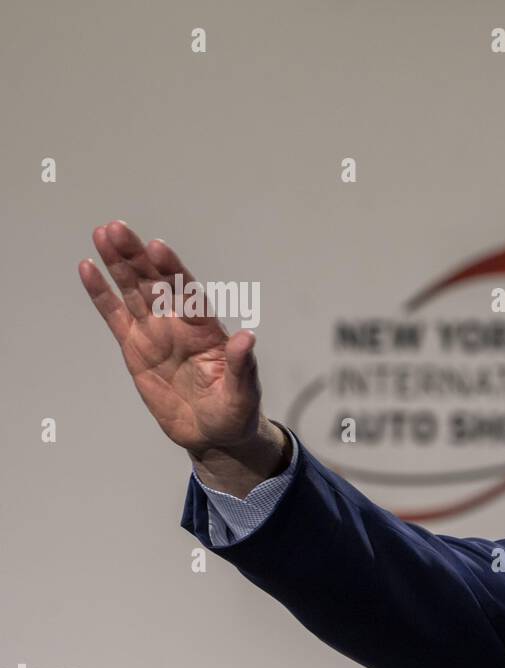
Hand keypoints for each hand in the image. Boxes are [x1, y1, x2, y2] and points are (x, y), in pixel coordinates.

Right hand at [80, 221, 287, 494]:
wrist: (213, 433)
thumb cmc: (235, 410)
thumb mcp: (243, 392)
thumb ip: (241, 365)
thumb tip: (247, 338)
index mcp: (207, 330)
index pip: (189, 293)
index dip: (174, 271)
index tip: (158, 248)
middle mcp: (179, 323)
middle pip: (156, 283)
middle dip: (137, 256)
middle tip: (118, 228)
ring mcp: (155, 332)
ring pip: (133, 291)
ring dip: (118, 263)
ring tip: (102, 234)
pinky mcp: (135, 347)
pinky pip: (114, 316)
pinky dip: (101, 294)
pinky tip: (88, 268)